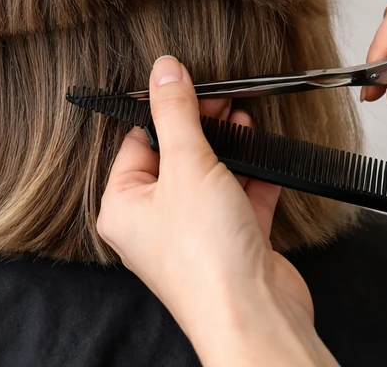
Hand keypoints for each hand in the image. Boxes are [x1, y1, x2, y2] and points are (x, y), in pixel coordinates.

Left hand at [97, 56, 339, 366]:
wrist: (254, 316)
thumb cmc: (205, 257)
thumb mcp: (187, 164)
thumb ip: (177, 112)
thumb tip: (164, 70)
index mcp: (123, 206)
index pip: (137, 142)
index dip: (163, 111)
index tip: (188, 84)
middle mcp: (154, 223)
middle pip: (175, 157)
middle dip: (202, 126)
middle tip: (223, 100)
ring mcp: (194, 234)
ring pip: (209, 176)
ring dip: (229, 147)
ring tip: (244, 119)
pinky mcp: (231, 244)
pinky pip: (239, 199)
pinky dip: (252, 176)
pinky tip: (263, 153)